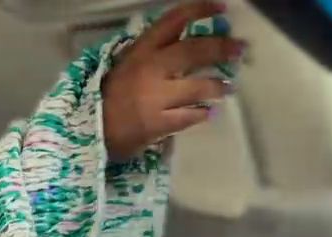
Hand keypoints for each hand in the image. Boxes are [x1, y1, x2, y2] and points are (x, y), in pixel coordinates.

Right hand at [102, 1, 245, 161]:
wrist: (93, 129)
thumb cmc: (108, 96)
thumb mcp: (125, 64)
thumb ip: (151, 52)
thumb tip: (180, 41)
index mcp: (142, 50)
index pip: (175, 21)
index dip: (200, 11)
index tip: (221, 9)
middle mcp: (152, 69)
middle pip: (194, 51)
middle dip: (220, 48)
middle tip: (238, 49)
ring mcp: (157, 98)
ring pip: (197, 87)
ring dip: (216, 86)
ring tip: (227, 88)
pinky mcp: (160, 124)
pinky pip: (189, 117)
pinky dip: (201, 114)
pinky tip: (209, 113)